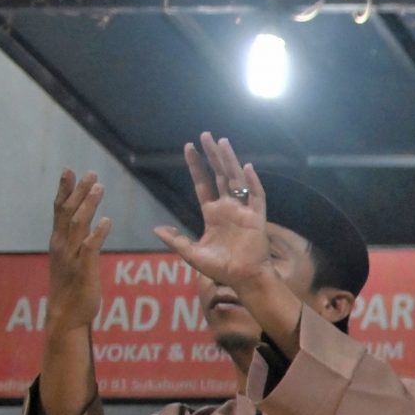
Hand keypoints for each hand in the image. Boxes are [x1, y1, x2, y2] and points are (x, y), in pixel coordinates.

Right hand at [47, 170, 110, 334]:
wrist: (67, 315)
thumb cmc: (72, 288)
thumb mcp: (72, 259)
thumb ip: (78, 241)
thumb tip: (90, 223)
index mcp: (59, 241)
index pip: (59, 210)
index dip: (64, 190)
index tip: (69, 171)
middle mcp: (62, 246)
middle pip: (67, 212)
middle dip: (77, 191)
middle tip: (89, 172)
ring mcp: (72, 257)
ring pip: (78, 225)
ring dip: (88, 205)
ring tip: (99, 187)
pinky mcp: (84, 270)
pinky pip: (90, 248)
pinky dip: (97, 233)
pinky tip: (106, 221)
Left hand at [153, 134, 299, 348]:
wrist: (243, 279)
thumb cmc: (220, 268)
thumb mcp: (191, 253)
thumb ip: (176, 239)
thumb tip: (156, 228)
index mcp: (213, 213)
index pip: (203, 183)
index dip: (196, 166)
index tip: (188, 148)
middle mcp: (228, 207)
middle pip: (219, 175)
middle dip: (212, 155)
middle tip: (205, 135)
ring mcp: (243, 211)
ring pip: (236, 179)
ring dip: (229, 161)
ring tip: (222, 142)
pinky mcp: (257, 218)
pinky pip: (257, 196)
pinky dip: (253, 182)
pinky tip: (247, 168)